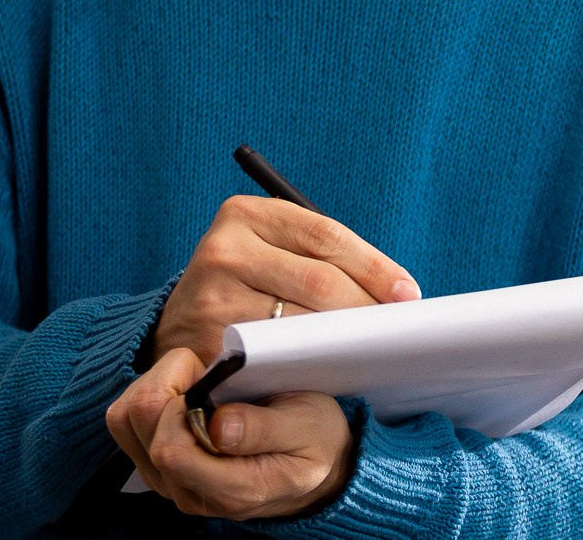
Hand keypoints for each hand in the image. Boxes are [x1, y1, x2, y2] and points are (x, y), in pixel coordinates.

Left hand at [107, 347, 354, 519]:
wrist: (313, 468)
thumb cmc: (314, 441)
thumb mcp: (308, 427)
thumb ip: (265, 429)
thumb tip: (219, 426)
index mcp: (231, 488)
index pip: (170, 449)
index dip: (182, 398)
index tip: (214, 377)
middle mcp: (189, 492)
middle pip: (138, 425)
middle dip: (167, 383)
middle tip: (208, 375)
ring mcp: (169, 482)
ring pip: (125, 421)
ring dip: (154, 388)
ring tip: (196, 384)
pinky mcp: (157, 467)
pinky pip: (126, 424)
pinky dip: (147, 397)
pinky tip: (183, 395)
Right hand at [152, 195, 419, 365]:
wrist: (175, 331)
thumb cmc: (244, 288)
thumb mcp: (270, 253)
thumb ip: (319, 258)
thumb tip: (397, 292)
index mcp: (244, 213)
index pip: (327, 236)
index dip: (375, 266)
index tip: (408, 294)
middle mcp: (224, 249)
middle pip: (320, 280)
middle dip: (367, 307)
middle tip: (397, 329)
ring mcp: (211, 297)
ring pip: (302, 323)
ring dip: (343, 340)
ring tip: (371, 349)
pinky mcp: (207, 344)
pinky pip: (276, 357)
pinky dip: (309, 365)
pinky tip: (331, 370)